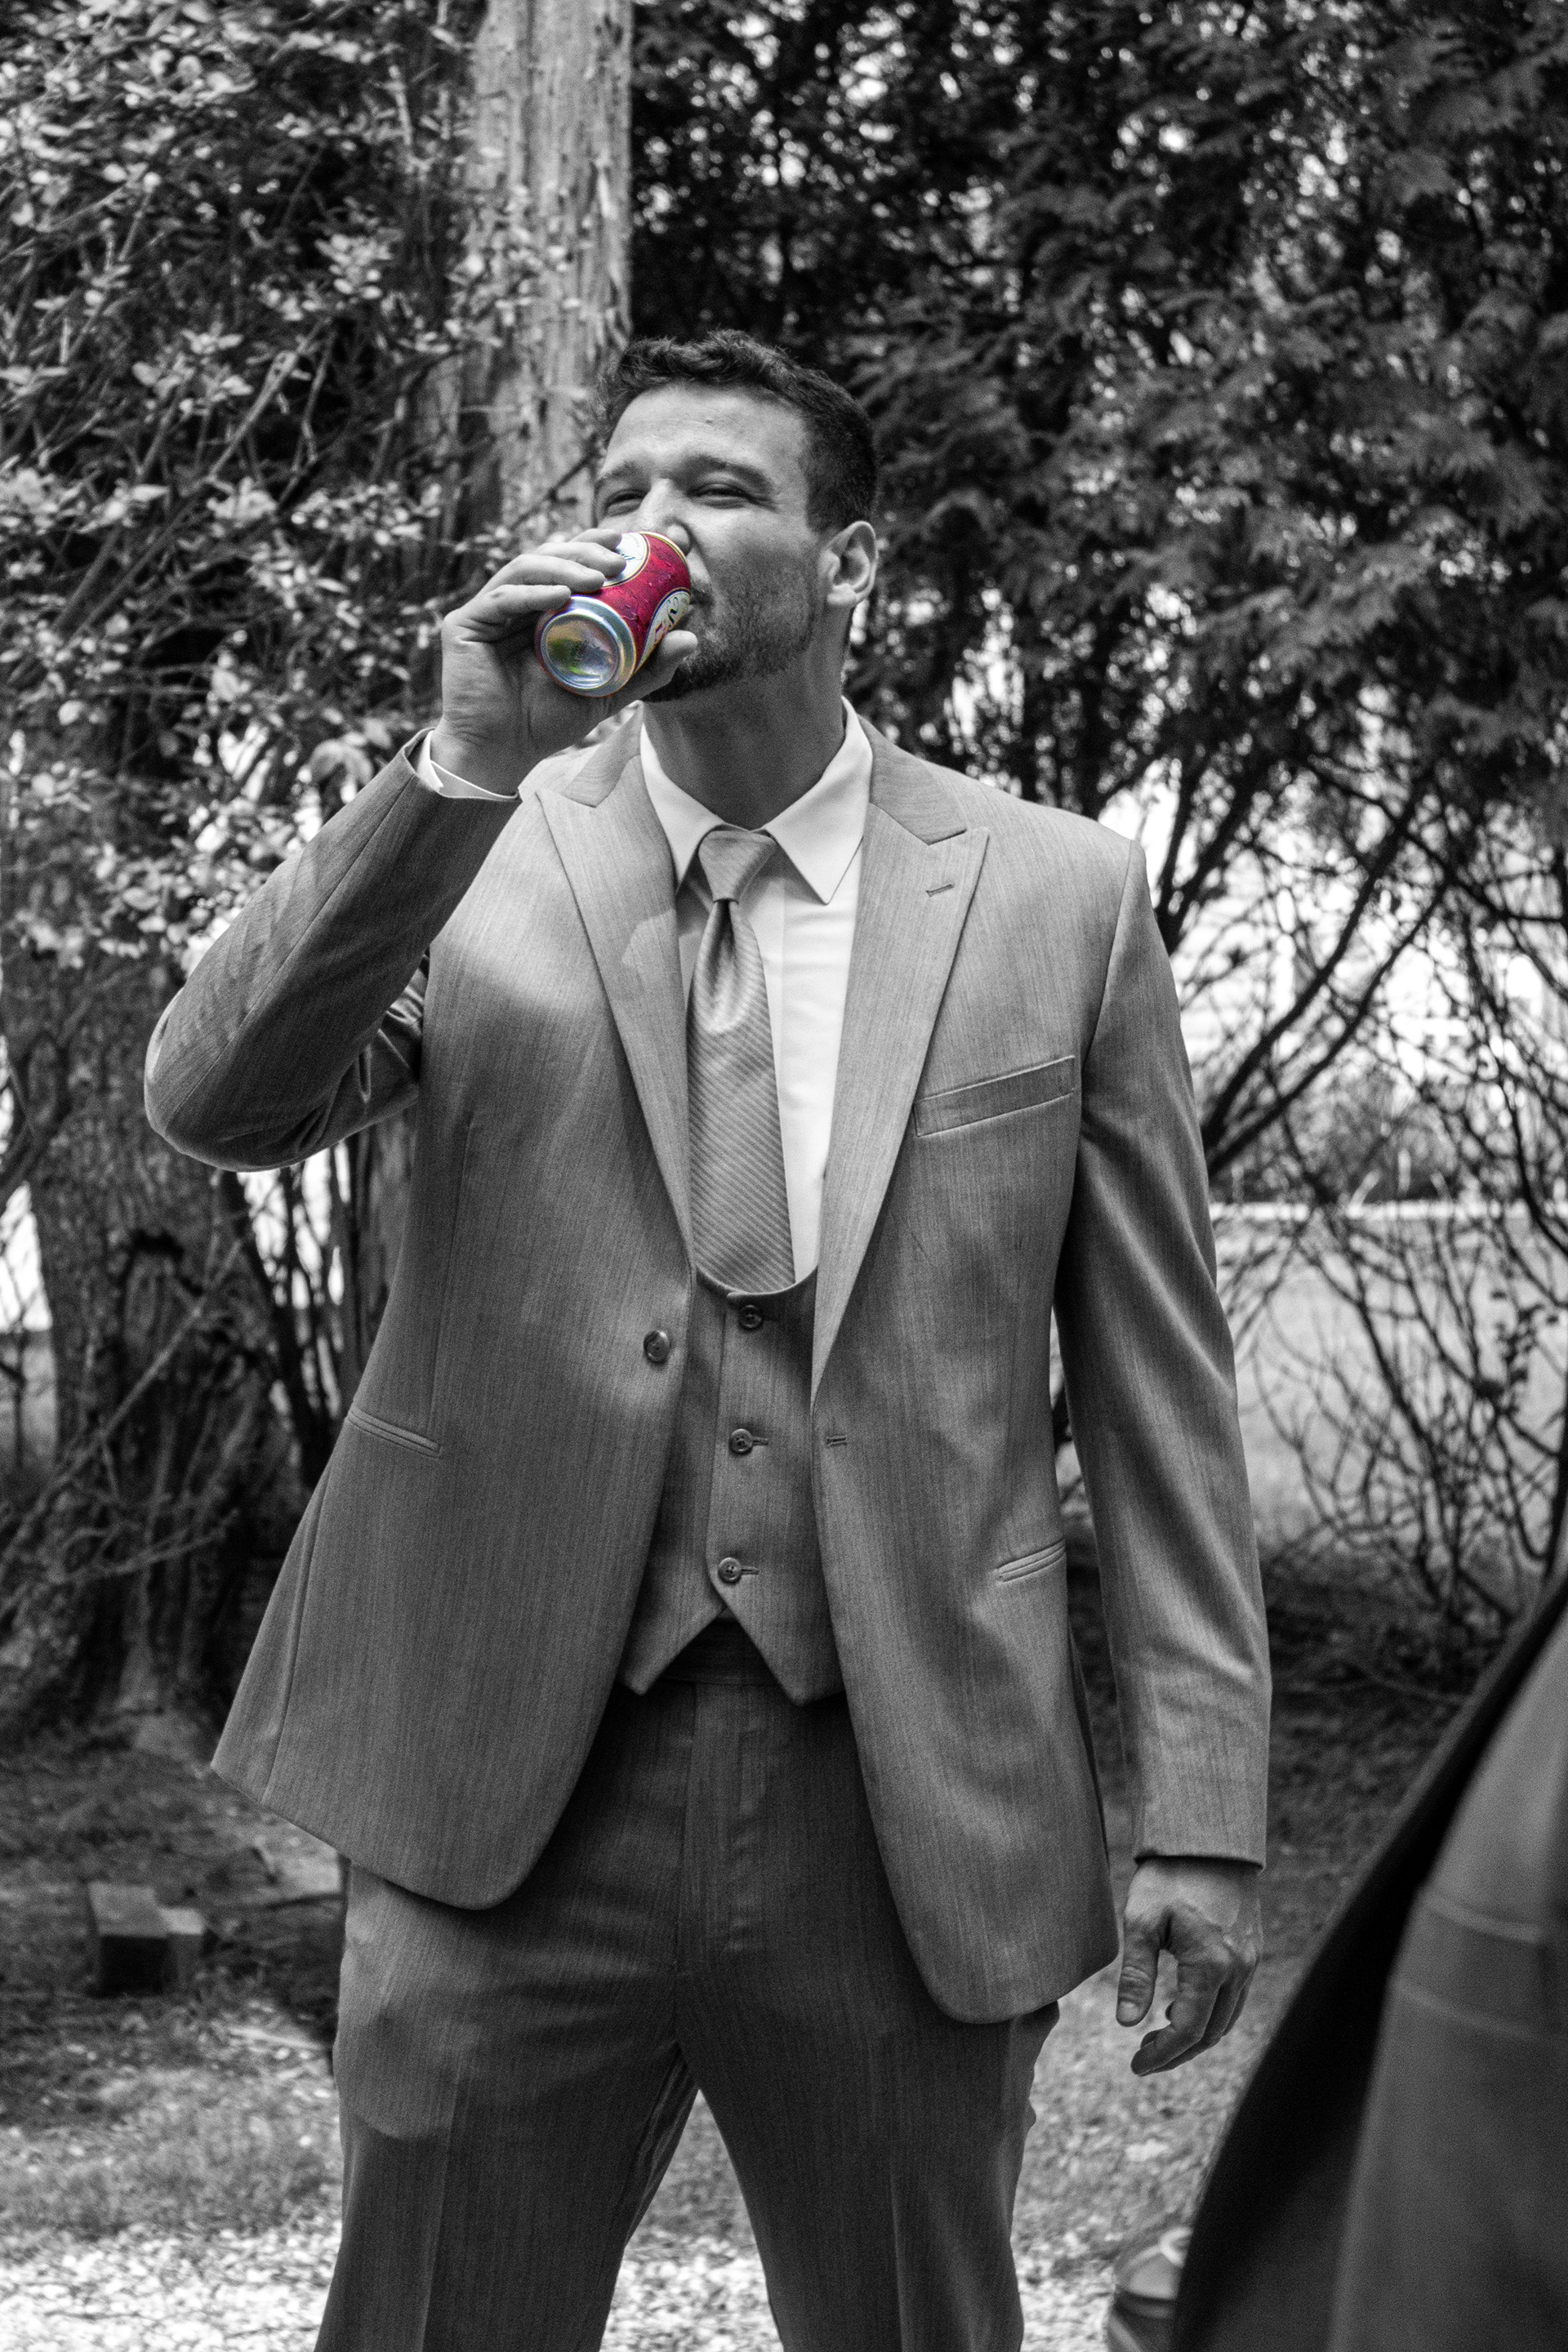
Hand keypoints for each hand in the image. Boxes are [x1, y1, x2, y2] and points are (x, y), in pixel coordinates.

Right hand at [429, 525, 697, 792]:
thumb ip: (646, 668)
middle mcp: (516, 602)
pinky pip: (502, 597)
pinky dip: (534, 592)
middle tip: (620, 559)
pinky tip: (562, 595)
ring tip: (599, 575)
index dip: (599, 543)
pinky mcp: (465, 624)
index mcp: (544, 609)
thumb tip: (691, 638)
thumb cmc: (548, 721)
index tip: (634, 541)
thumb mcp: (608, 691)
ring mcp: (489, 610)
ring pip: (527, 567)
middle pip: (550, 556)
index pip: (572, 562)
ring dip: (565, 564)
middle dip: (586, 549)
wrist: (502, 754)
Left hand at [1115, 1856, 1260, 2074]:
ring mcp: (1250, 1961)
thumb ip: (1136, 1975)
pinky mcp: (1252, 1950)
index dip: (1163, 2054)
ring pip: (1227, 2018)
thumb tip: (1126, 2024)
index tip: (1136, 2066)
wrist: (1209, 1839)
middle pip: (1212, 2033)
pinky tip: (1183, 2006)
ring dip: (1196, 2036)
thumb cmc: (1169, 1875)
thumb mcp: (1142, 1921)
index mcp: (1211, 1965)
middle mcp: (1239, 1969)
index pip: (1189, 2030)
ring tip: (1159, 2037)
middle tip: (1144, 2058)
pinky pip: (1235, 1998)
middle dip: (1178, 2052)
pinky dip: (1211, 2013)